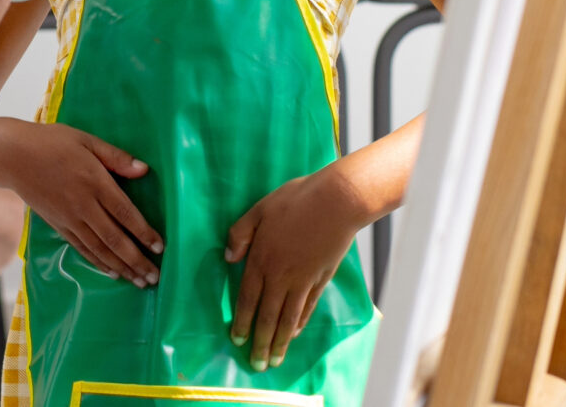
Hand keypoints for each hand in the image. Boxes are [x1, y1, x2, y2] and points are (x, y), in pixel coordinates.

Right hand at [0, 120, 161, 285]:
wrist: (12, 156)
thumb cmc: (52, 142)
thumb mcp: (86, 140)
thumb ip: (116, 157)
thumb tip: (144, 170)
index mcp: (94, 182)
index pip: (125, 213)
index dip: (144, 232)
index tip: (161, 248)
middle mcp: (83, 205)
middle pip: (114, 238)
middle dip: (136, 260)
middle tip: (155, 277)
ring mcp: (69, 218)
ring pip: (99, 249)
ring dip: (121, 267)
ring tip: (139, 282)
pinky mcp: (58, 225)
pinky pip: (81, 249)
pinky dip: (98, 263)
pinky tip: (112, 273)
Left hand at [224, 170, 369, 369]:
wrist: (337, 202)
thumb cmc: (296, 201)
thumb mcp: (259, 209)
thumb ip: (240, 234)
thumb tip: (228, 258)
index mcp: (261, 260)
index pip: (248, 299)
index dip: (241, 322)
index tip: (236, 340)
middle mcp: (280, 276)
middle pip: (267, 316)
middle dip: (260, 343)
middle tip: (255, 365)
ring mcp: (303, 280)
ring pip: (288, 319)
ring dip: (279, 342)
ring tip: (274, 361)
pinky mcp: (321, 279)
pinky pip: (307, 308)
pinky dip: (299, 325)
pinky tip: (293, 334)